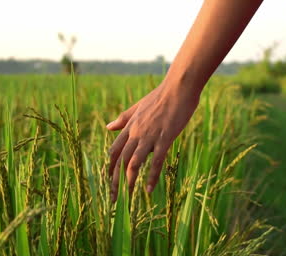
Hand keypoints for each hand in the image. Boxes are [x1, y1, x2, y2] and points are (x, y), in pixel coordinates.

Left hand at [106, 81, 199, 201]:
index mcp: (130, 126)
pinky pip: (156, 161)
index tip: (109, 181)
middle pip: (120, 160)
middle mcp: (136, 132)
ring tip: (128, 198)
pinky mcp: (164, 138)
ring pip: (134, 163)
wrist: (178, 87)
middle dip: (114, 181)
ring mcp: (150, 136)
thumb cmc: (161, 96)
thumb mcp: (138, 106)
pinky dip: (151, 176)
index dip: (110, 167)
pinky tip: (149, 189)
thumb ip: (123, 118)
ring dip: (129, 182)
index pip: (115, 150)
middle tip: (113, 199)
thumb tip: (107, 127)